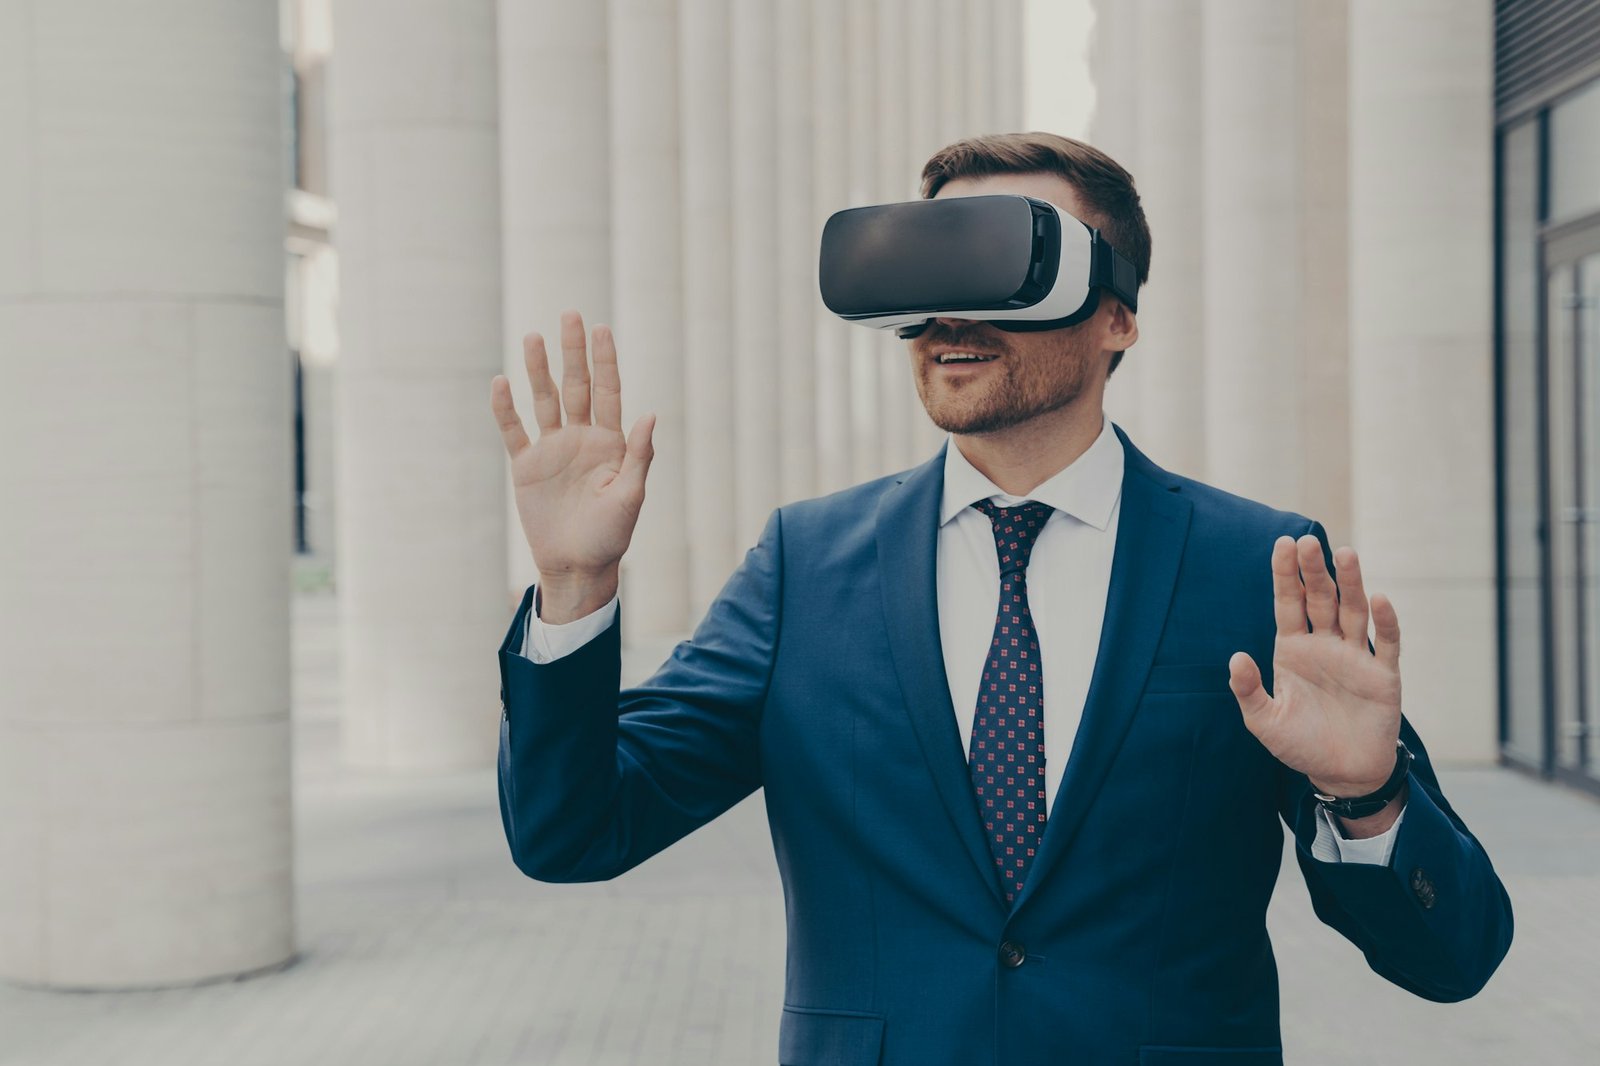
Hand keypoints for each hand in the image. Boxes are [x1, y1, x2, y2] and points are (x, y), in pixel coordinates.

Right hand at [490, 310, 655, 612]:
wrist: (577, 566)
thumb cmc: (611, 536)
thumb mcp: (630, 496)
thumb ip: (638, 456)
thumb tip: (649, 414)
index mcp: (610, 443)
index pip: (608, 392)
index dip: (605, 361)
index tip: (601, 329)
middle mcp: (581, 439)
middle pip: (575, 386)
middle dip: (573, 352)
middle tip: (571, 314)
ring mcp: (552, 450)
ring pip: (543, 400)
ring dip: (538, 370)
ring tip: (533, 337)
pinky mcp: (527, 467)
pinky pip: (514, 431)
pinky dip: (505, 409)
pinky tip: (500, 382)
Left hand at [1228, 535, 1402, 799]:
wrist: (1342, 775)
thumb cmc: (1300, 745)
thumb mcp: (1264, 721)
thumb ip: (1248, 690)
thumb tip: (1236, 657)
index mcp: (1293, 649)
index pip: (1288, 603)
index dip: (1285, 575)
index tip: (1282, 544)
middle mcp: (1324, 645)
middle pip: (1320, 599)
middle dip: (1314, 571)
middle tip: (1307, 542)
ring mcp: (1355, 657)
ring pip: (1353, 611)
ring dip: (1351, 583)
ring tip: (1345, 553)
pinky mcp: (1383, 675)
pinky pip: (1386, 643)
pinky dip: (1385, 622)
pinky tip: (1379, 600)